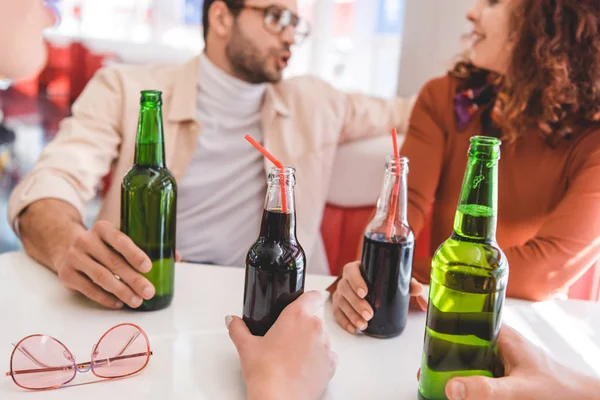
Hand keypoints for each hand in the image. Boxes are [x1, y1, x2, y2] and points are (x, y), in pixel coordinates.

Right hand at [56, 220, 156, 308]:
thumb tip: (176, 257)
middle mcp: (85, 240)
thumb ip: (146, 245)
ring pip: (102, 277)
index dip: (135, 254)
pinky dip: (105, 298)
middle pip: (113, 262)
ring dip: (121, 291)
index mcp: (102, 228)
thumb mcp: (117, 239)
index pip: (120, 240)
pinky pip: (88, 289)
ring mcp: (74, 257)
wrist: (65, 246)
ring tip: (137, 301)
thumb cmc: (103, 245)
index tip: (148, 267)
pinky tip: (118, 303)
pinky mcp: (66, 274)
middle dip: (133, 279)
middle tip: (149, 291)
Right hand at [226, 291, 336, 399]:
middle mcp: (315, 327)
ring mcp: (326, 345)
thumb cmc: (265, 373)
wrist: (279, 399)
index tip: (307, 301)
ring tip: (292, 357)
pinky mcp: (332, 364)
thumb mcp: (246, 347)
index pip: (313, 296)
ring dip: (311, 342)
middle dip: (302, 327)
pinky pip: (327, 355)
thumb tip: (231, 320)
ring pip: (321, 337)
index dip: (310, 297)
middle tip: (286, 340)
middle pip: (313, 319)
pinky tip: (302, 367)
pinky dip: (318, 359)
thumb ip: (238, 328)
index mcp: (297, 315)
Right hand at [331, 261, 423, 333]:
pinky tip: (353, 329)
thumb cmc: (382, 282)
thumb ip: (407, 283)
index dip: (355, 281)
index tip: (364, 292)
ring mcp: (341, 294)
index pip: (351, 271)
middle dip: (356, 304)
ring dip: (351, 315)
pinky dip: (344, 322)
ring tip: (364, 325)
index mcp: (356, 269)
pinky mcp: (338, 306)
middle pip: (345, 289)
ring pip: (341, 303)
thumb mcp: (394, 280)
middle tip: (369, 314)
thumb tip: (418, 290)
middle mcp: (346, 281)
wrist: (372, 289)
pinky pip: (337, 314)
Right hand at [418, 325, 599, 399]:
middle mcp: (498, 344)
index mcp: (501, 335)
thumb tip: (452, 387)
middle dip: (442, 355)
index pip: (464, 320)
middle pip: (460, 343)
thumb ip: (486, 390)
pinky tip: (460, 392)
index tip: (425, 337)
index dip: (442, 325)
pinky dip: (467, 383)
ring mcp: (501, 360)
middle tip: (426, 370)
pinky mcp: (503, 376)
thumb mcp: (519, 391)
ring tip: (435, 380)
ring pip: (467, 360)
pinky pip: (478, 375)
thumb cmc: (561, 391)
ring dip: (453, 370)